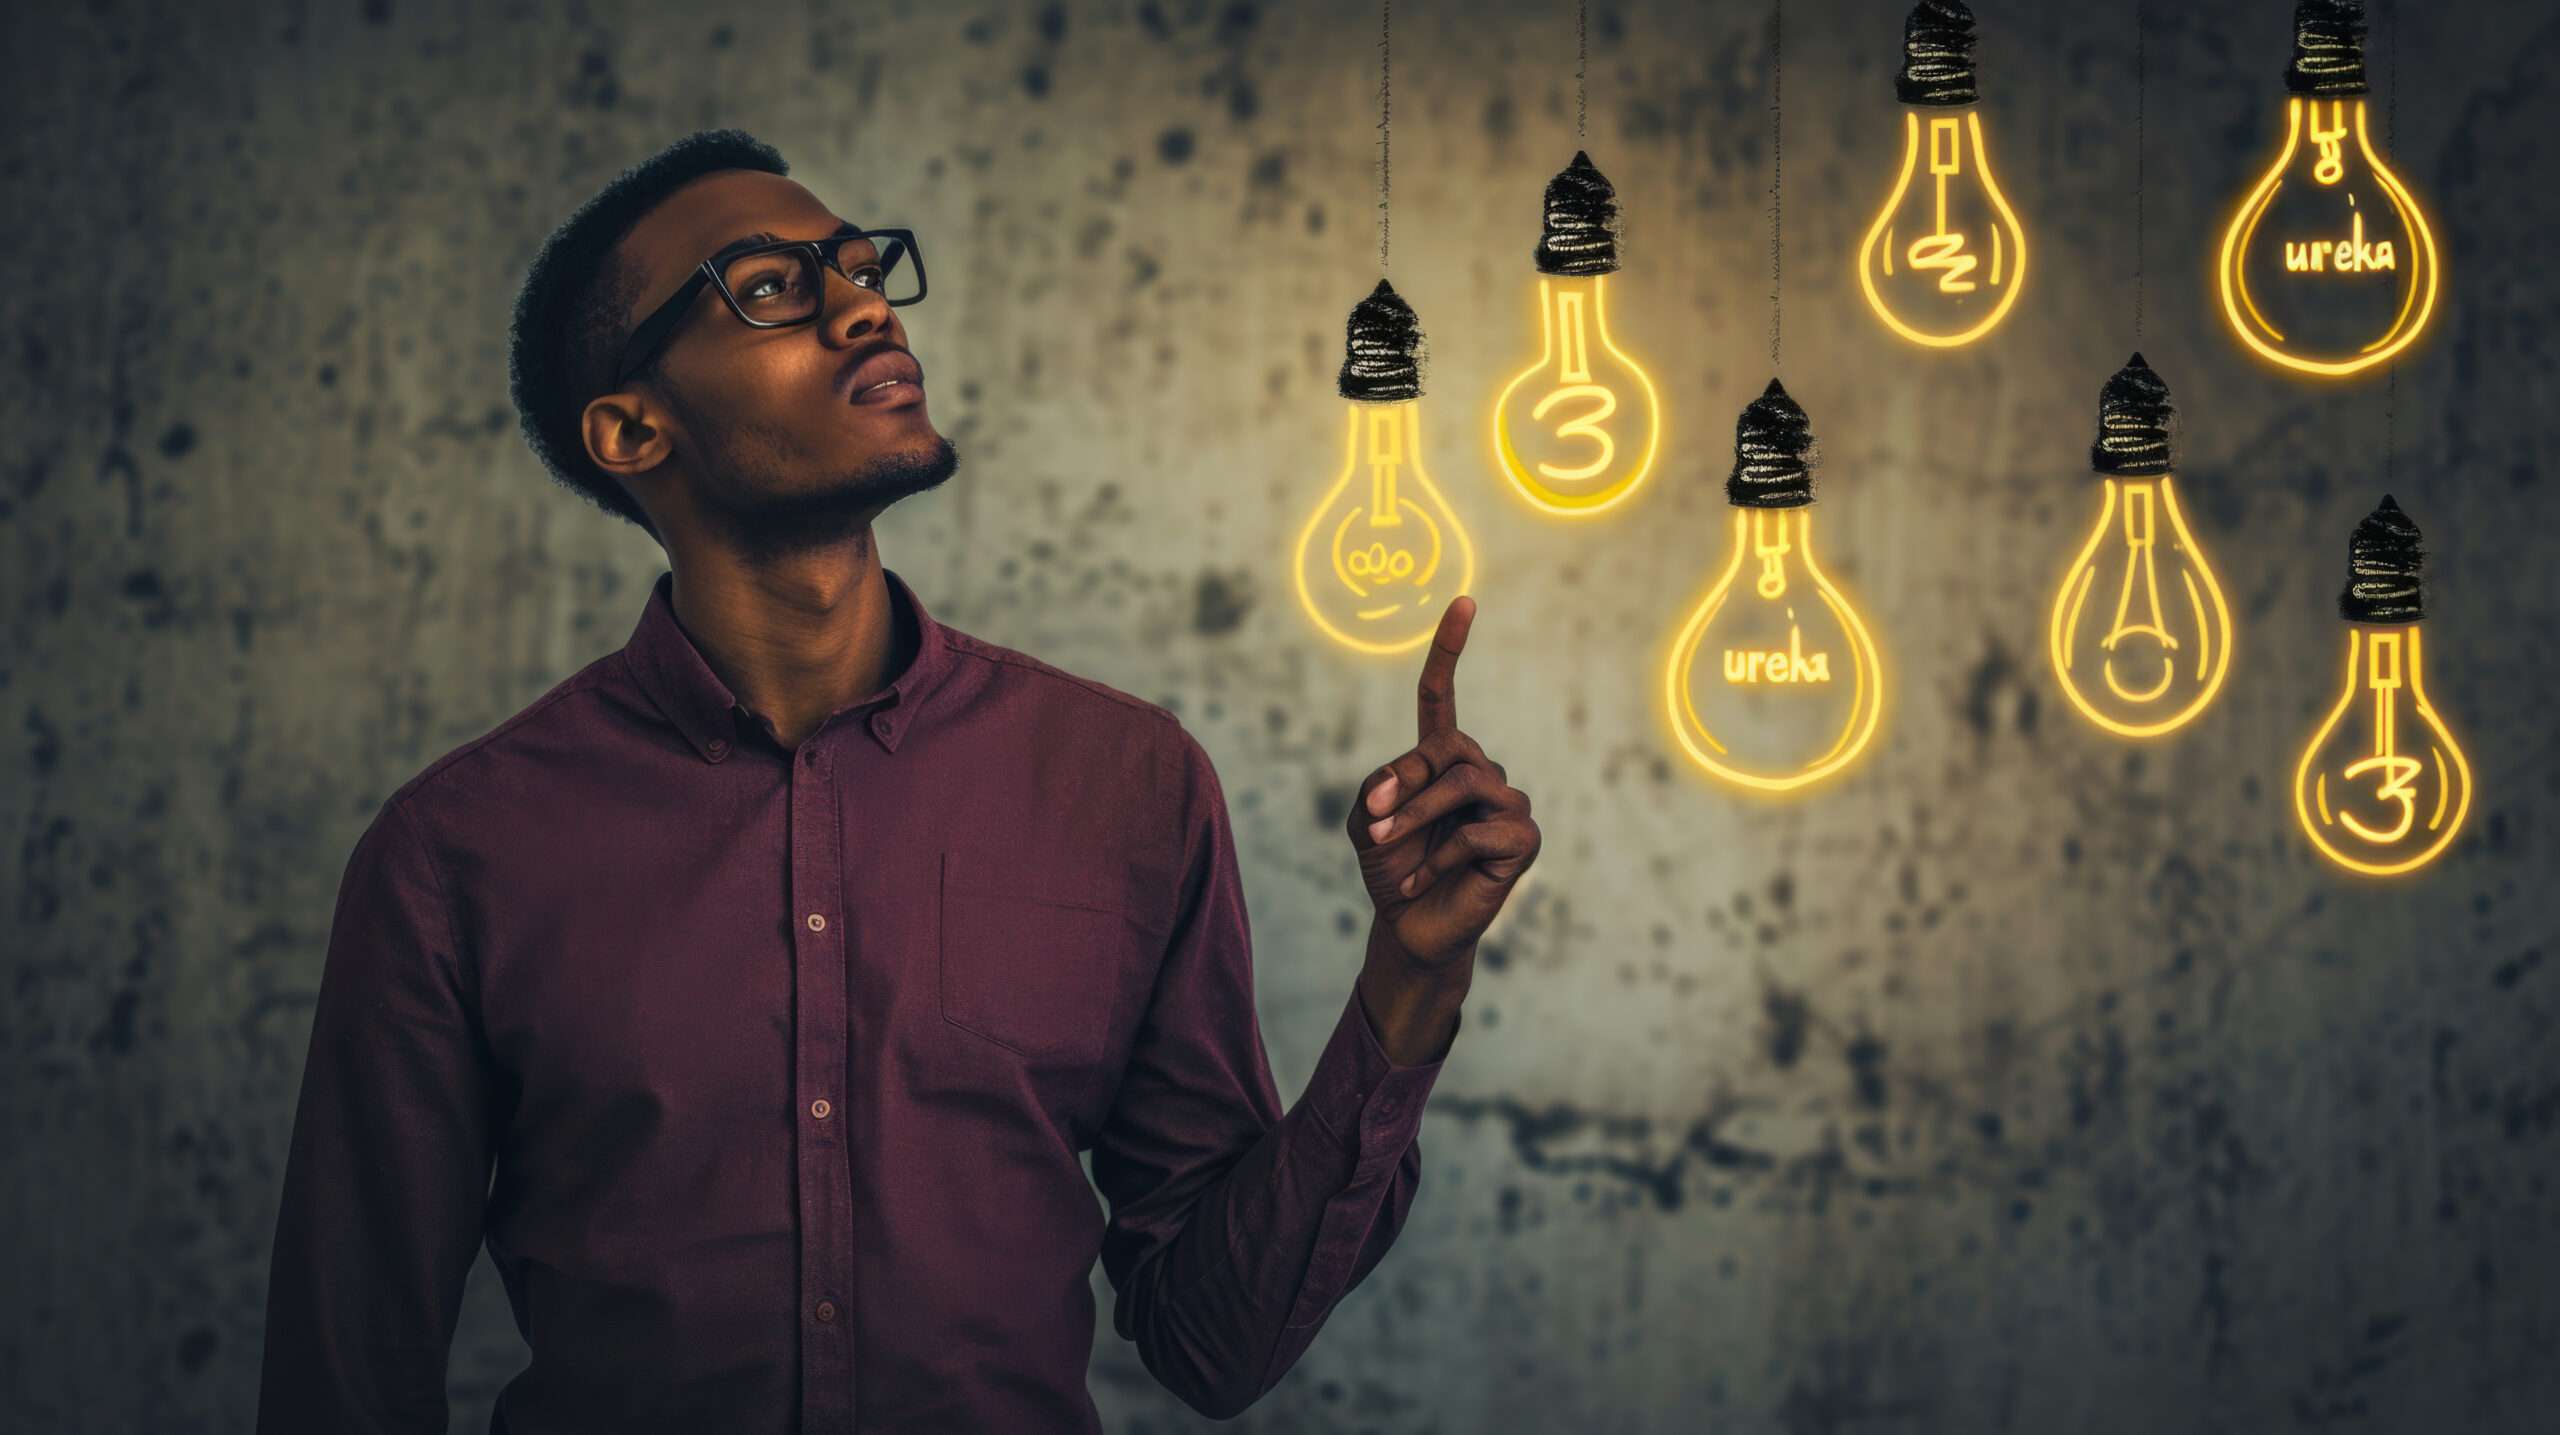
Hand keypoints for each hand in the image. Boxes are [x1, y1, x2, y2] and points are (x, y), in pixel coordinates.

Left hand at [1344, 597, 1540, 977]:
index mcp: (1442, 760)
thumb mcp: (1365, 821)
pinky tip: (1420, 881)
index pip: (1444, 696)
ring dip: (1414, 814)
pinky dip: (1437, 857)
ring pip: (1464, 783)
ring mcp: (1508, 806)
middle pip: (1449, 745)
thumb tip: (1408, 783)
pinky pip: (1477, 832)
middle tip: (1372, 819)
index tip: (1464, 600)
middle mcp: (1481, 773)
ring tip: (1383, 844)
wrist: (1409, 928)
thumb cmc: (1391, 870)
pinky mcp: (1524, 842)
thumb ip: (1380, 788)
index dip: (1451, 649)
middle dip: (1406, 778)